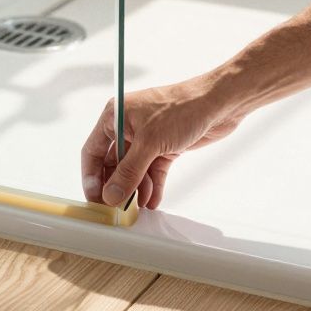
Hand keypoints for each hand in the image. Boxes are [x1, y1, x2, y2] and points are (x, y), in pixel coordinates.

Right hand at [80, 77, 246, 209]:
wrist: (218, 103)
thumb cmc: (182, 108)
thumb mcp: (149, 143)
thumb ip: (128, 172)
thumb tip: (111, 194)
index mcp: (115, 116)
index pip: (93, 151)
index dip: (92, 176)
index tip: (96, 198)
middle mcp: (128, 126)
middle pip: (114, 163)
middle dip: (117, 186)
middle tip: (118, 206)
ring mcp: (148, 137)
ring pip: (134, 170)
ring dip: (137, 188)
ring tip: (140, 205)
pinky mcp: (165, 146)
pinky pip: (153, 171)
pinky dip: (153, 186)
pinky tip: (153, 200)